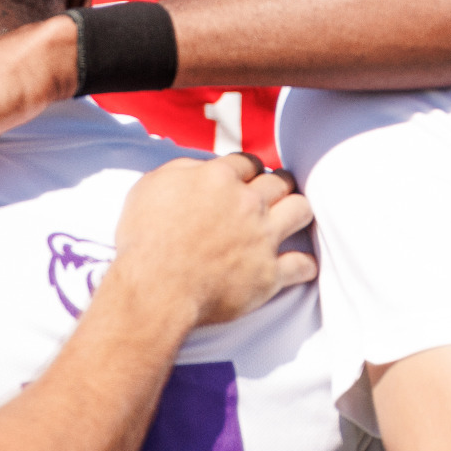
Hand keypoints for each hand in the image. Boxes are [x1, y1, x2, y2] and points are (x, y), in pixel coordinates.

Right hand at [108, 153, 316, 327]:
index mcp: (220, 177)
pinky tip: (303, 266)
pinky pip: (301, 265)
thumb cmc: (145, 238)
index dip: (249, 169)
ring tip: (295, 215)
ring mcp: (263, 238)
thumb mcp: (150, 186)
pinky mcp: (270, 274)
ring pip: (300, 210)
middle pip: (280, 182)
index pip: (248, 162)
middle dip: (280, 184)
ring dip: (298, 210)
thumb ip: (181, 169)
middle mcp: (248, 203)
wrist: (156, 287)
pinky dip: (305, 265)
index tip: (248, 176)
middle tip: (277, 191)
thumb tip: (200, 167)